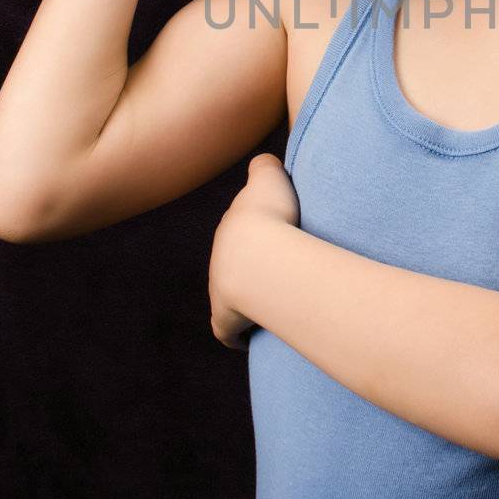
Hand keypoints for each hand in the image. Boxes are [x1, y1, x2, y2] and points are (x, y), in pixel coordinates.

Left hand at [208, 154, 299, 349]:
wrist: (259, 257)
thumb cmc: (270, 217)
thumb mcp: (270, 176)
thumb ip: (265, 165)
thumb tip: (265, 163)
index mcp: (231, 231)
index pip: (238, 235)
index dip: (255, 238)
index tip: (274, 243)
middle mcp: (219, 260)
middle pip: (231, 266)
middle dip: (249, 270)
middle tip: (280, 275)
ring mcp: (218, 292)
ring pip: (229, 298)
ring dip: (246, 301)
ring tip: (274, 306)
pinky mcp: (224, 320)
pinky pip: (227, 331)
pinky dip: (238, 334)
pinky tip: (256, 333)